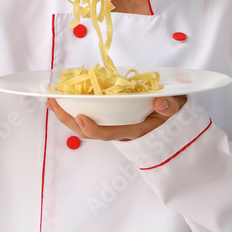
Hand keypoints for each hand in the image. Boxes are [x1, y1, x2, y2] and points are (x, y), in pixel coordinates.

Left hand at [46, 96, 187, 140]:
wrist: (178, 120)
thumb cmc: (175, 112)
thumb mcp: (178, 107)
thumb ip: (172, 106)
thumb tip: (160, 102)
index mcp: (134, 131)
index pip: (109, 134)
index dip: (94, 129)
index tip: (82, 117)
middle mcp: (120, 131)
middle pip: (88, 132)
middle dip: (68, 119)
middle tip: (52, 102)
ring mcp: (115, 125)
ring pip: (86, 125)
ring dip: (68, 114)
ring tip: (53, 99)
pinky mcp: (112, 119)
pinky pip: (92, 116)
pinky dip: (78, 108)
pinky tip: (68, 97)